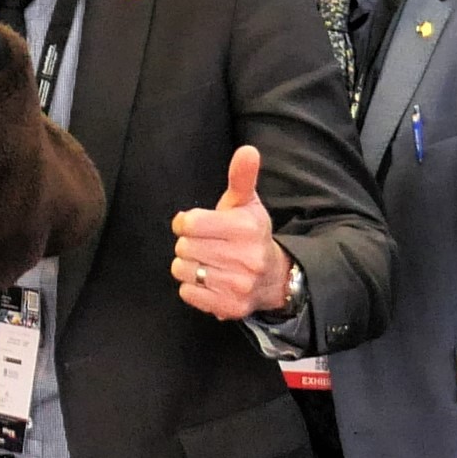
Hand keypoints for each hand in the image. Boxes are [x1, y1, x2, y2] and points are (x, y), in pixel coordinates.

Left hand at [168, 145, 292, 319]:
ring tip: (207, 262)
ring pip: (183, 270)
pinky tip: (209, 280)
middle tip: (206, 245)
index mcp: (246, 228)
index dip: (187, 223)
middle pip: (184, 247)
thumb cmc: (251, 235)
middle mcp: (245, 258)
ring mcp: (238, 285)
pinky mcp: (229, 307)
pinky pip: (187, 293)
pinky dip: (192, 287)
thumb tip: (248, 150)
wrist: (274, 277)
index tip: (197, 225)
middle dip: (189, 244)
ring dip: (189, 266)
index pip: (190, 223)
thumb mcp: (247, 203)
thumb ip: (242, 176)